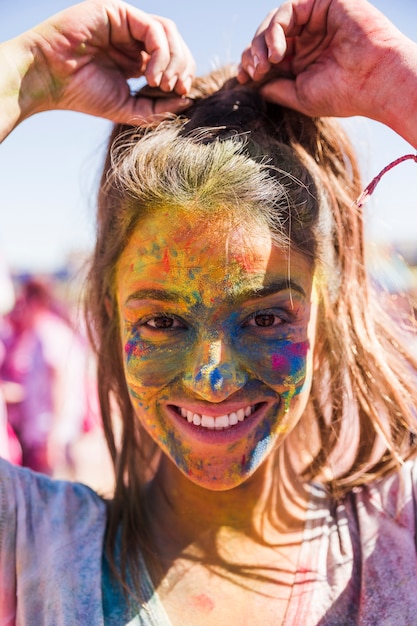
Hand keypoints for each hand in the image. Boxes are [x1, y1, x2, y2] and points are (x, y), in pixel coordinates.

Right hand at [1, 0, 194, 132]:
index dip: (184, 75)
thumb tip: (188, 100)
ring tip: (163, 84)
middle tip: (177, 89)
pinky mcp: (118, 12)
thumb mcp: (127, 108)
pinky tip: (151, 74)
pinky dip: (160, 53)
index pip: (174, 59)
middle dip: (183, 67)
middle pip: (176, 44)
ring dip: (174, 59)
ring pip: (168, 33)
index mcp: (137, 59)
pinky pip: (152, 28)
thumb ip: (157, 108)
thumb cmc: (82, 94)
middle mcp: (133, 39)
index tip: (183, 95)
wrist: (49, 78)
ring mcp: (126, 23)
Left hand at [238, 0, 416, 126]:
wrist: (374, 80)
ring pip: (274, 22)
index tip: (243, 79)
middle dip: (253, 53)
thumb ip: (276, 89)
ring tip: (266, 63)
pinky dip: (276, 30)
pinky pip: (288, 10)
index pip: (268, 55)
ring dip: (262, 42)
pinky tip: (278, 52)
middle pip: (267, 37)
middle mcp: (308, 38)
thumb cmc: (343, 94)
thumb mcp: (300, 96)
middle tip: (253, 71)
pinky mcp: (323, 3)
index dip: (251, 63)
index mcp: (303, 59)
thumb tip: (254, 87)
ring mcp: (315, 19)